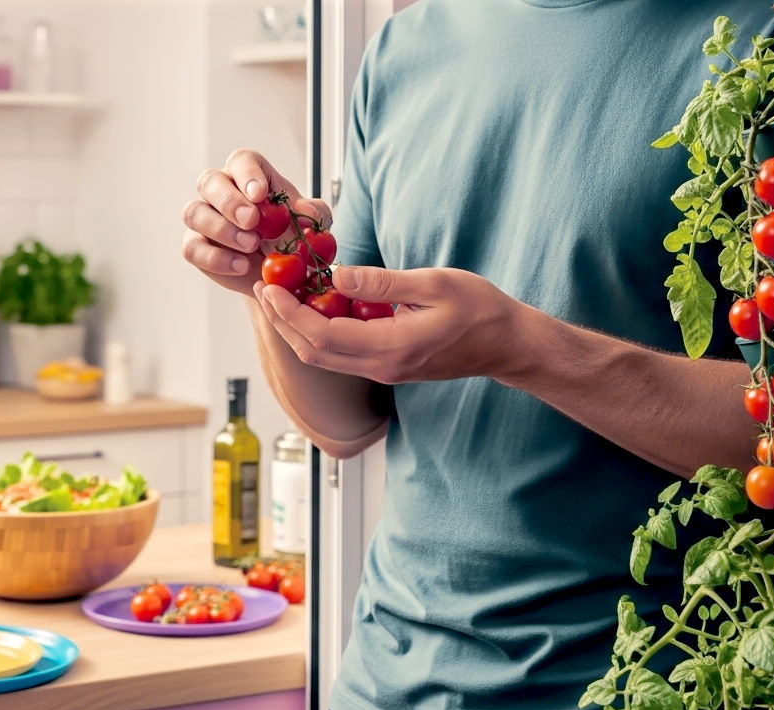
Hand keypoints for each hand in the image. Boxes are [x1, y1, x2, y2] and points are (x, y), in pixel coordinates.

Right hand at [181, 148, 330, 293]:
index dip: (248, 174)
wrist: (280, 274)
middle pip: (209, 181)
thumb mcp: (315, 225)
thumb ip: (315, 213)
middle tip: (252, 222)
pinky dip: (215, 259)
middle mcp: (221, 191)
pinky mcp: (196, 246)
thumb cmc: (292, 238)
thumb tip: (305, 210)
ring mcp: (204, 218)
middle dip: (230, 201)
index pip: (241, 161)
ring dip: (221, 229)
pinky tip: (240, 266)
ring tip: (250, 246)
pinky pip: (192, 248)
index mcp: (249, 175)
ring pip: (194, 212)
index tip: (260, 194)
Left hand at [252, 265, 532, 384]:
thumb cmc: (480, 310)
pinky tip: (316, 304)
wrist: (507, 344)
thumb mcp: (434, 283)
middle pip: (313, 351)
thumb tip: (336, 277)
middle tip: (266, 287)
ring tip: (282, 294)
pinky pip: (342, 353)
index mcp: (391, 347)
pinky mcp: (387, 365)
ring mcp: (383, 369)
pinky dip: (319, 331)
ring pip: (324, 356)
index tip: (271, 286)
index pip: (322, 335)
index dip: (289, 313)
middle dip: (283, 320)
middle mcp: (381, 366)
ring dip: (297, 327)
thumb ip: (382, 283)